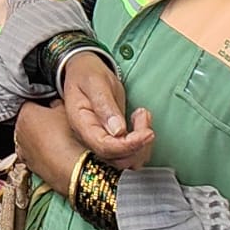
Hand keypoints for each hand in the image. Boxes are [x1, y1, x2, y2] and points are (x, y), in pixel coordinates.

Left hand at [13, 101, 88, 197]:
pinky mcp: (29, 165)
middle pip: (29, 120)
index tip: (54, 105)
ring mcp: (22, 150)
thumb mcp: (68, 111)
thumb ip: (58, 103)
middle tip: (58, 122)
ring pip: (31, 137)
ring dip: (40, 137)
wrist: (74, 170)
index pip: (32, 101)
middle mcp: (18, 131)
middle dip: (41, 120)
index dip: (45, 102)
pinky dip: (42, 151)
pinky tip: (57, 152)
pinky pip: (34, 153)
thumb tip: (55, 103)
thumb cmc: (70, 139)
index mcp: (26, 113)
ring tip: (60, 138)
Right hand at [61, 52, 152, 169]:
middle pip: (117, 158)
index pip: (104, 147)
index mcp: (82, 124)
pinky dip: (142, 141)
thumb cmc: (86, 74)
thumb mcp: (95, 82)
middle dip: (138, 144)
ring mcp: (101, 140)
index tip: (147, 132)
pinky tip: (141, 121)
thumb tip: (118, 131)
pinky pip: (130, 152)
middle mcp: (90, 137)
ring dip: (142, 144)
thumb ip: (104, 105)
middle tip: (144, 116)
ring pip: (126, 159)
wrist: (83, 70)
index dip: (128, 145)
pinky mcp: (113, 138)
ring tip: (143, 115)